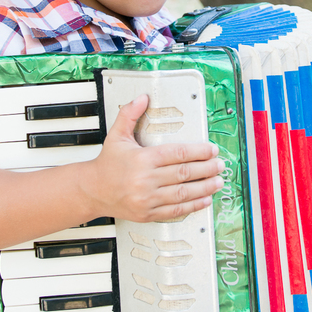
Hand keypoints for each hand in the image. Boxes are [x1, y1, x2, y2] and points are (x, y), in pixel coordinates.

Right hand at [79, 94, 223, 222]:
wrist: (92, 191)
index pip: (177, 154)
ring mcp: (148, 198)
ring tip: (218, 181)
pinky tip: (205, 199)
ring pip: (183, 193)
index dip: (198, 152)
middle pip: (184, 173)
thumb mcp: (117, 135)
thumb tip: (143, 98)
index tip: (211, 150)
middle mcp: (146, 179)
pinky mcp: (148, 213)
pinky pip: (175, 210)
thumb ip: (130, 114)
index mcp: (142, 159)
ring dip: (204, 187)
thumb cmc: (107, 163)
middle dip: (206, 169)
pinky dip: (193, 205)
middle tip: (220, 165)